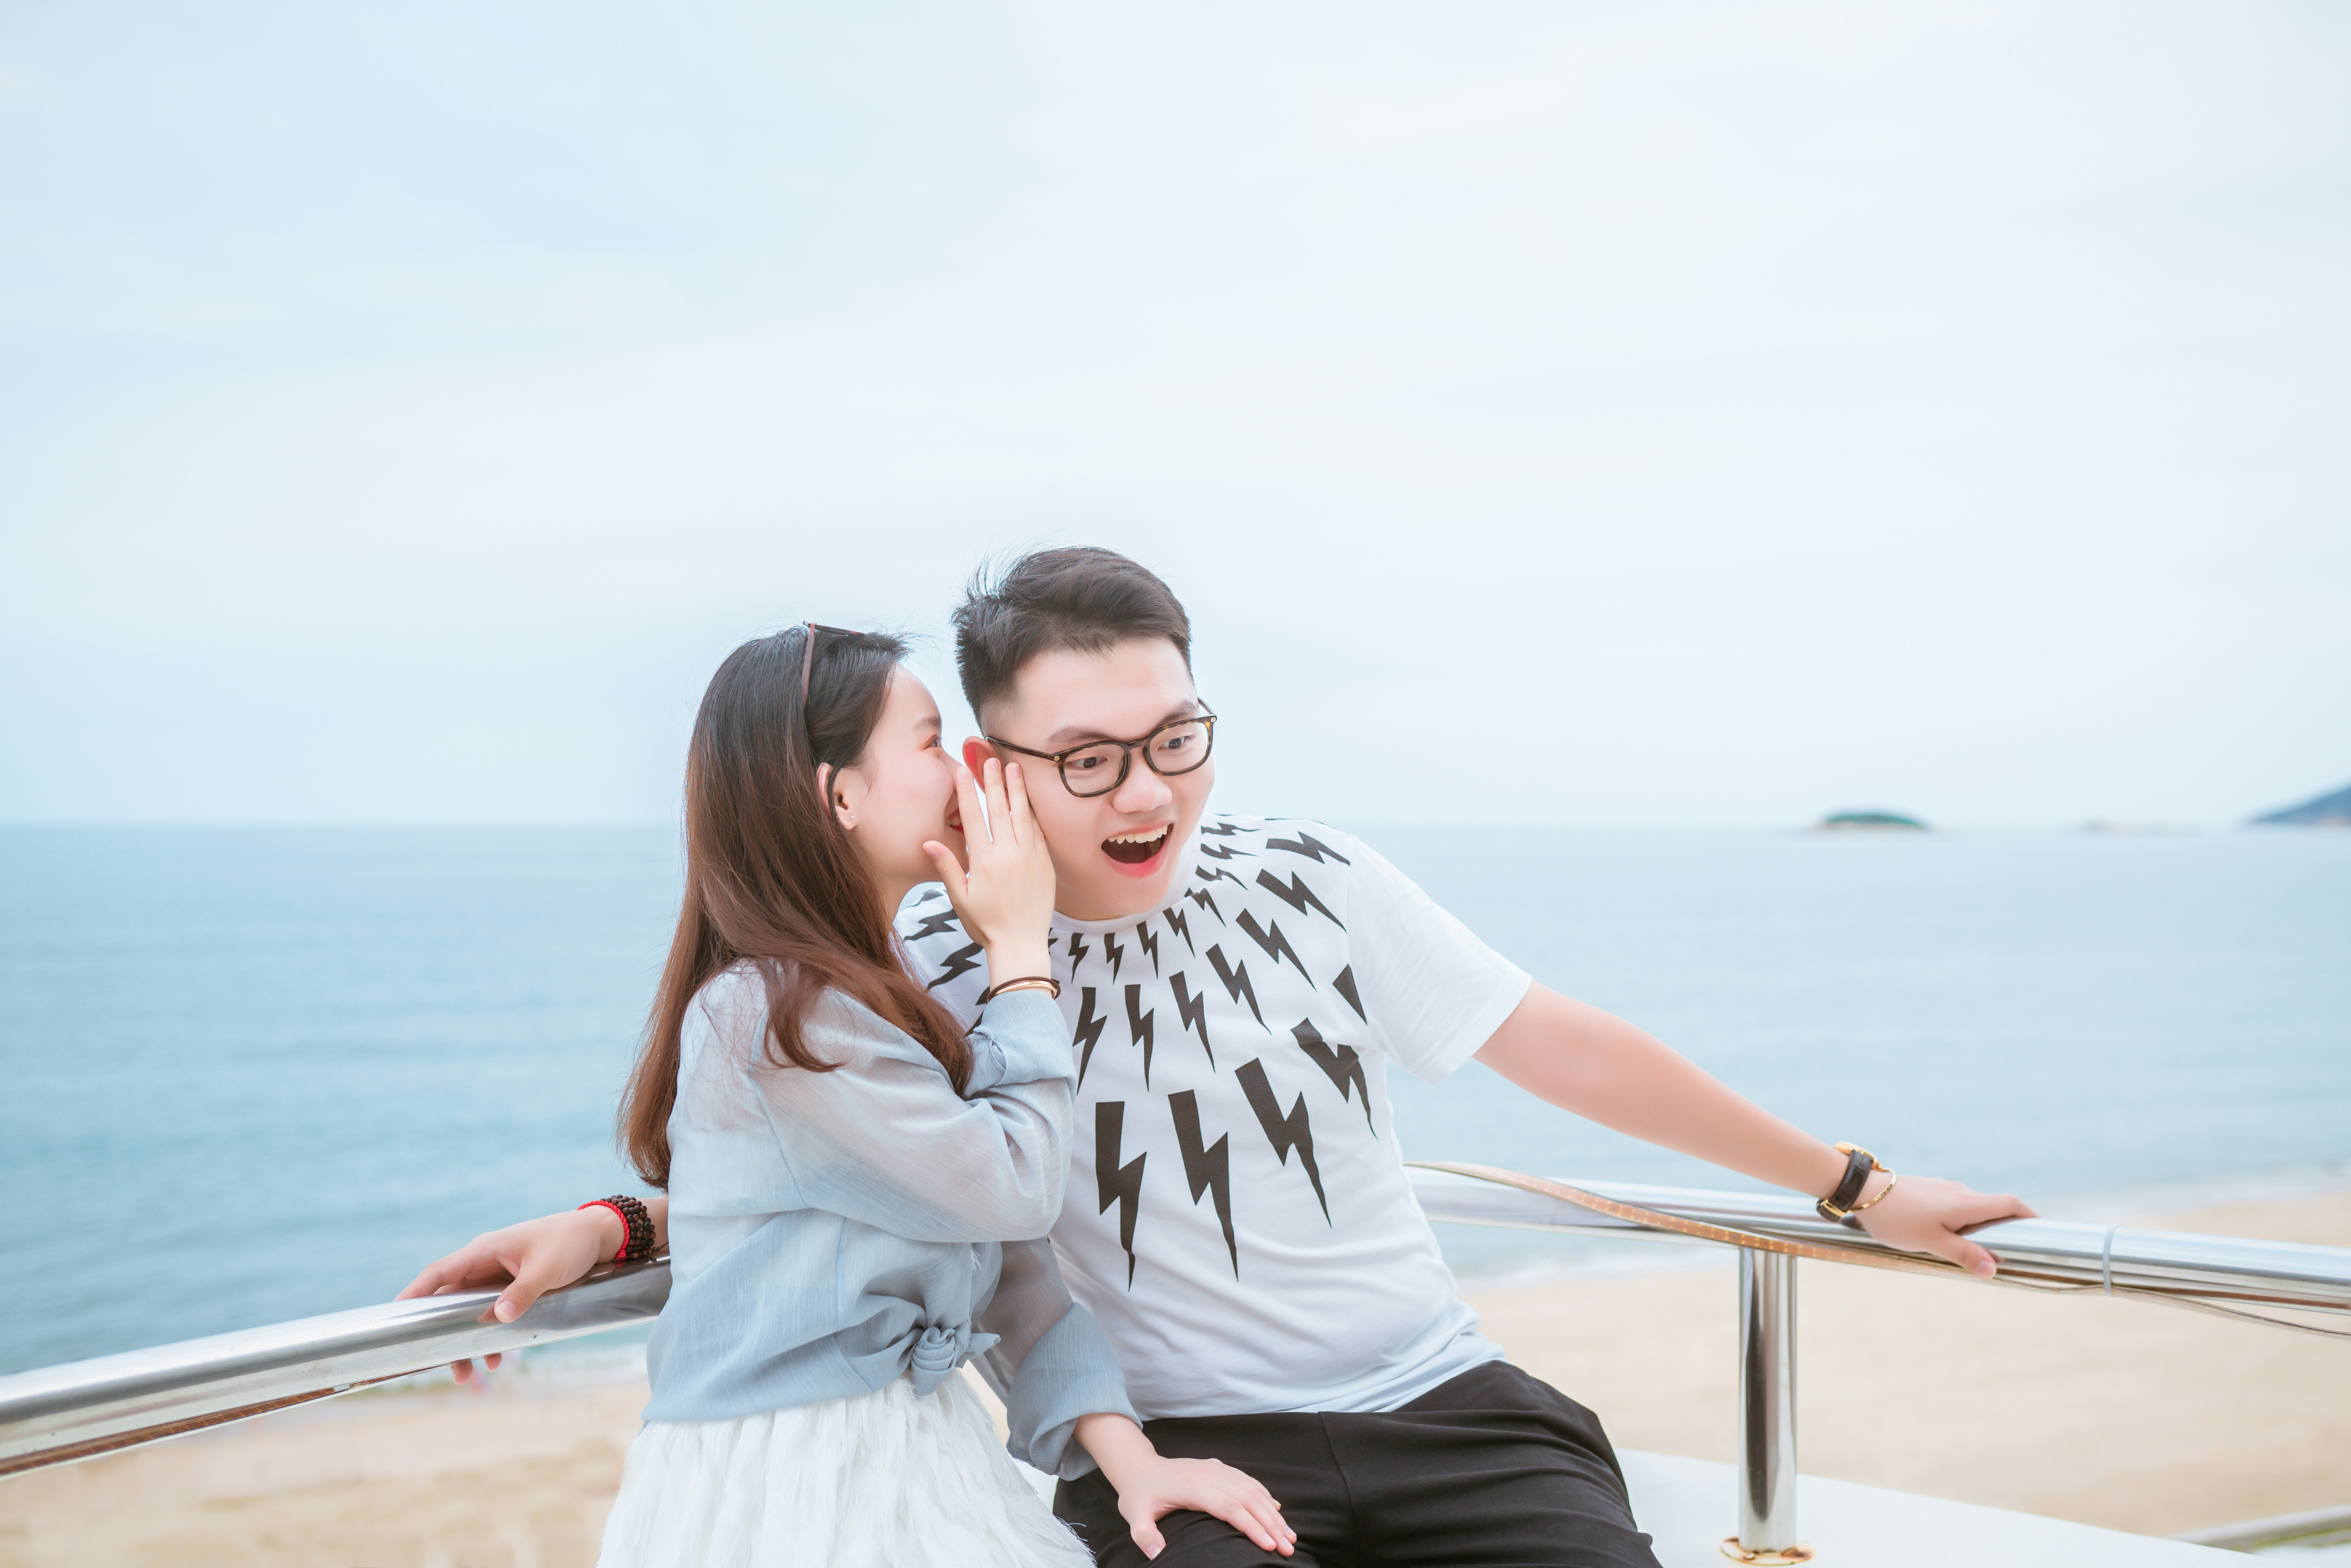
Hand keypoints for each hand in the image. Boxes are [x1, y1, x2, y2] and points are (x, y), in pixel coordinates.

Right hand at [394, 1207, 615, 1381]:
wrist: (600, 1236)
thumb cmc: (571, 1242)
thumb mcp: (548, 1268)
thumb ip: (523, 1291)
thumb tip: (498, 1317)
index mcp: (486, 1250)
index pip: (440, 1272)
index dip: (415, 1293)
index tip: (394, 1315)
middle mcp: (485, 1263)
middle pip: (451, 1301)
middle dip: (442, 1333)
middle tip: (442, 1365)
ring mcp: (498, 1277)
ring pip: (470, 1313)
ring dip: (467, 1342)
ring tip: (467, 1374)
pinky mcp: (512, 1288)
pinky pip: (492, 1315)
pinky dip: (491, 1337)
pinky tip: (496, 1359)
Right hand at [922, 758, 1055, 982]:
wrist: (1020, 945)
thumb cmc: (985, 924)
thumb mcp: (959, 898)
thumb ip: (946, 866)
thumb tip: (928, 842)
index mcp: (984, 861)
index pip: (973, 818)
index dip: (967, 793)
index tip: (963, 772)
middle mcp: (1008, 855)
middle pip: (1000, 810)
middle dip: (994, 782)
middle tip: (991, 760)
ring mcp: (1030, 858)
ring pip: (1022, 816)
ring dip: (1017, 791)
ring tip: (1014, 768)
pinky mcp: (1045, 865)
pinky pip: (1038, 832)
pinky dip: (1032, 814)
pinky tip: (1029, 801)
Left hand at [1075, 1413, 1294, 1559]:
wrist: (1138, 1467)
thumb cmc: (1138, 1495)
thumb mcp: (1134, 1516)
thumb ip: (1144, 1535)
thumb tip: (1157, 1554)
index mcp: (1193, 1487)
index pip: (1230, 1507)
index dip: (1251, 1526)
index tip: (1269, 1546)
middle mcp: (1210, 1474)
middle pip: (1248, 1499)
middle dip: (1271, 1524)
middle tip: (1289, 1548)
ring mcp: (1216, 1469)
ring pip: (1252, 1490)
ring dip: (1273, 1513)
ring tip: (1290, 1535)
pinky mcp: (1219, 1468)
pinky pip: (1248, 1481)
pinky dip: (1265, 1496)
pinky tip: (1277, 1511)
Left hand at [1853, 1171, 2036, 1275]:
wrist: (1862, 1192)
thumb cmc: (1896, 1217)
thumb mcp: (1930, 1241)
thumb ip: (1963, 1254)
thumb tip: (1993, 1269)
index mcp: (1965, 1202)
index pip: (2010, 1203)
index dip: (2030, 1215)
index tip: (2041, 1230)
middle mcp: (1959, 1191)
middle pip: (1994, 1207)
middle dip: (2005, 1227)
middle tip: (2008, 1251)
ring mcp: (1944, 1189)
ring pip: (1972, 1207)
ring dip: (1980, 1225)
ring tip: (1976, 1249)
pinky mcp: (1930, 1190)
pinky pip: (1955, 1205)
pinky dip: (1962, 1220)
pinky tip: (1949, 1236)